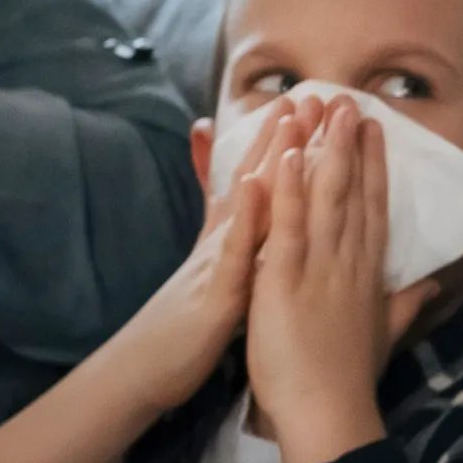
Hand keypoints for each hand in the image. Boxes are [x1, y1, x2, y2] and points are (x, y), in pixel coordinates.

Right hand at [104, 105, 304, 396]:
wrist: (147, 369)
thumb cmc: (189, 328)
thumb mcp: (219, 279)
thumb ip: (234, 246)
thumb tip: (250, 224)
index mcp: (232, 241)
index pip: (263, 184)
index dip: (288, 147)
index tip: (315, 108)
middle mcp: (225, 241)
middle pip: (258, 180)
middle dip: (284, 138)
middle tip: (313, 93)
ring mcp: (217, 261)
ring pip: (248, 204)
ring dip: (266, 159)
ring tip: (289, 118)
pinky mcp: (213, 292)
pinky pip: (231, 252)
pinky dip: (242, 219)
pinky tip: (253, 187)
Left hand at [244, 118, 435, 462]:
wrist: (328, 412)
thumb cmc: (351, 379)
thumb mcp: (384, 334)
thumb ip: (406, 304)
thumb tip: (431, 284)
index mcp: (368, 275)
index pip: (374, 210)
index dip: (375, 167)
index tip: (374, 131)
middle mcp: (349, 263)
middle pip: (354, 193)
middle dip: (351, 145)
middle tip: (351, 101)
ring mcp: (319, 269)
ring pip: (324, 199)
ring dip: (324, 151)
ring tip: (323, 109)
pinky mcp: (285, 280)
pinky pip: (287, 226)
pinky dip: (286, 189)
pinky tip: (285, 155)